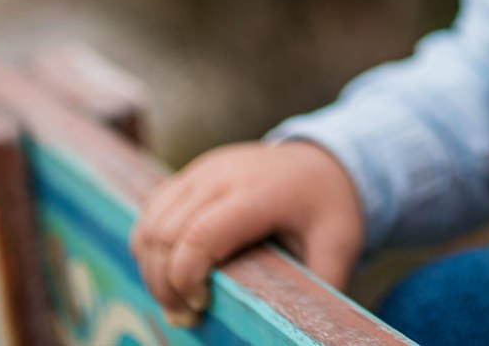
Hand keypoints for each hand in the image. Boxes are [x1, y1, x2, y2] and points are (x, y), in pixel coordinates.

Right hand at [129, 140, 363, 326]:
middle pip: (165, 234)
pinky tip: (171, 274)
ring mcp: (202, 171)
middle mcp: (223, 175)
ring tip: (178, 302)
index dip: (185, 279)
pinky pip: (152, 211)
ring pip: (150, 223)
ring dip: (151, 269)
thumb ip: (322, 285)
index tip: (202, 307)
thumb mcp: (339, 245)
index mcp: (259, 193)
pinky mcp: (191, 175)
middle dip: (165, 285)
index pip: (199, 236)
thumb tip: (309, 330)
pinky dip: (149, 248)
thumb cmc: (329, 207)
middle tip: (187, 317)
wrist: (323, 160)